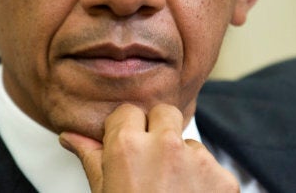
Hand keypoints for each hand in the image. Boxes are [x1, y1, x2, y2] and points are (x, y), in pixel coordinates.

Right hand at [59, 103, 238, 192]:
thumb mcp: (104, 192)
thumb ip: (91, 158)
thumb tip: (71, 137)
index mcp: (128, 146)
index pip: (129, 112)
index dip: (127, 130)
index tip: (128, 146)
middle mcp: (165, 145)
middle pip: (165, 113)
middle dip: (159, 130)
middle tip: (152, 161)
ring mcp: (199, 160)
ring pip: (189, 143)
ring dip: (182, 160)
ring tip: (171, 190)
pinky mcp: (224, 177)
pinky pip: (212, 167)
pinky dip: (204, 182)